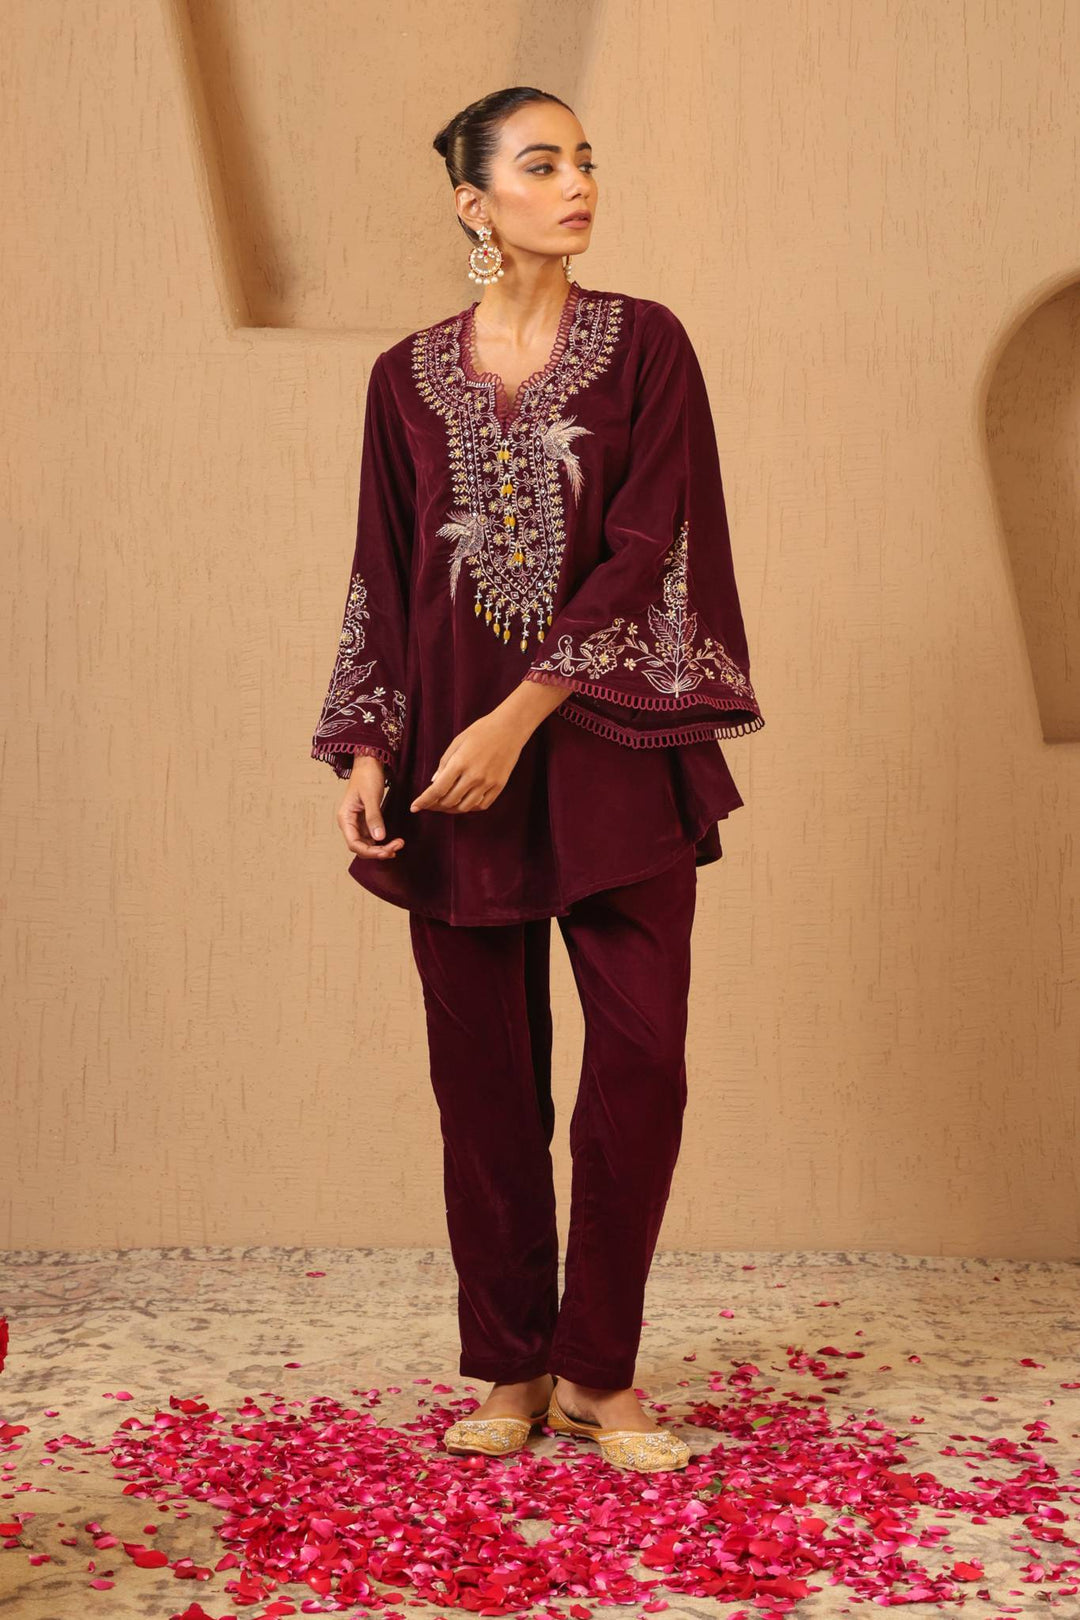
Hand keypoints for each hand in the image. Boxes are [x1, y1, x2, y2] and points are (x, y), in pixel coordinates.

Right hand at [338, 755, 403, 858]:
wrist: (369, 762)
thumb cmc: (367, 776)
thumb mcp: (371, 797)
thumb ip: (374, 817)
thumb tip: (378, 838)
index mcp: (345, 818)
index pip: (354, 844)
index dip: (370, 851)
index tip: (387, 851)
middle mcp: (350, 823)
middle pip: (361, 847)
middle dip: (378, 851)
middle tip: (396, 848)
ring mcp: (358, 822)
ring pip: (367, 844)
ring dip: (382, 848)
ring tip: (398, 845)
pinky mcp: (367, 820)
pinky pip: (373, 836)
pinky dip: (383, 841)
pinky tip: (393, 841)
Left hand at [409, 711, 526, 814]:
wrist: (510, 728)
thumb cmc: (481, 731)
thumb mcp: (457, 742)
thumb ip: (444, 763)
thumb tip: (434, 782)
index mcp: (460, 763)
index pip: (437, 790)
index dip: (424, 801)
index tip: (414, 808)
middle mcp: (474, 776)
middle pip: (449, 801)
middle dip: (435, 805)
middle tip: (429, 804)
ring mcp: (488, 783)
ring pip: (464, 807)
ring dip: (452, 809)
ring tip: (445, 804)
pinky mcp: (499, 786)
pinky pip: (481, 805)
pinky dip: (470, 807)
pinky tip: (464, 801)